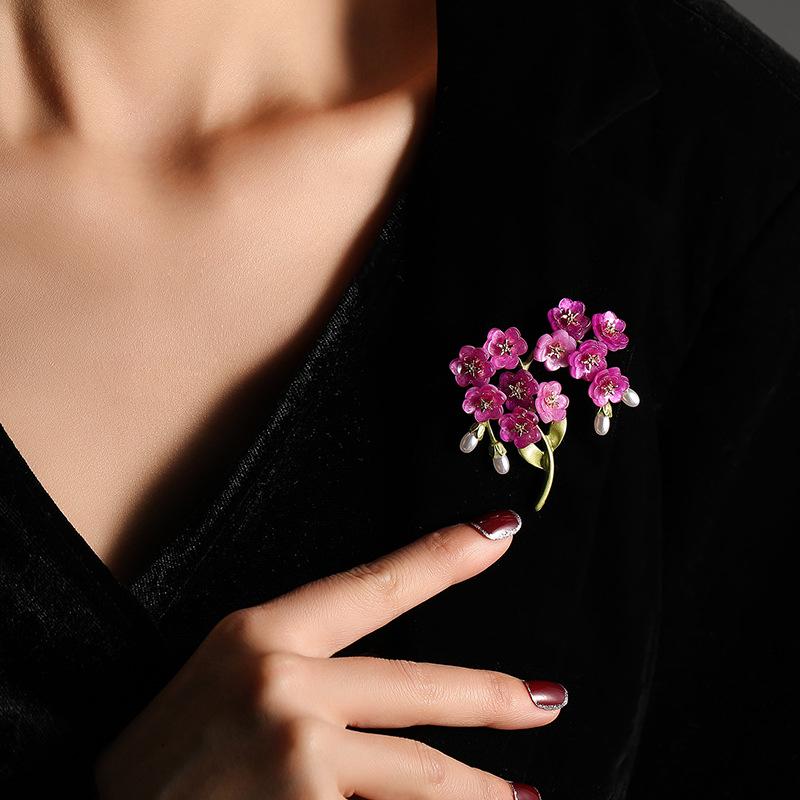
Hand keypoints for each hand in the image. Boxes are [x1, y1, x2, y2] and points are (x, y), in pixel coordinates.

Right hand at [93, 509, 564, 799]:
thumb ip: (302, 668)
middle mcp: (283, 683)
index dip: (443, 556)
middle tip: (546, 701)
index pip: (374, 584)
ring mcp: (297, 754)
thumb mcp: (224, 681)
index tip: (502, 531)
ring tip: (518, 797)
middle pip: (420, 688)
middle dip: (493, 697)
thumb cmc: (168, 755)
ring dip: (479, 790)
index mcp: (260, 631)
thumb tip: (390, 694)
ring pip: (421, 774)